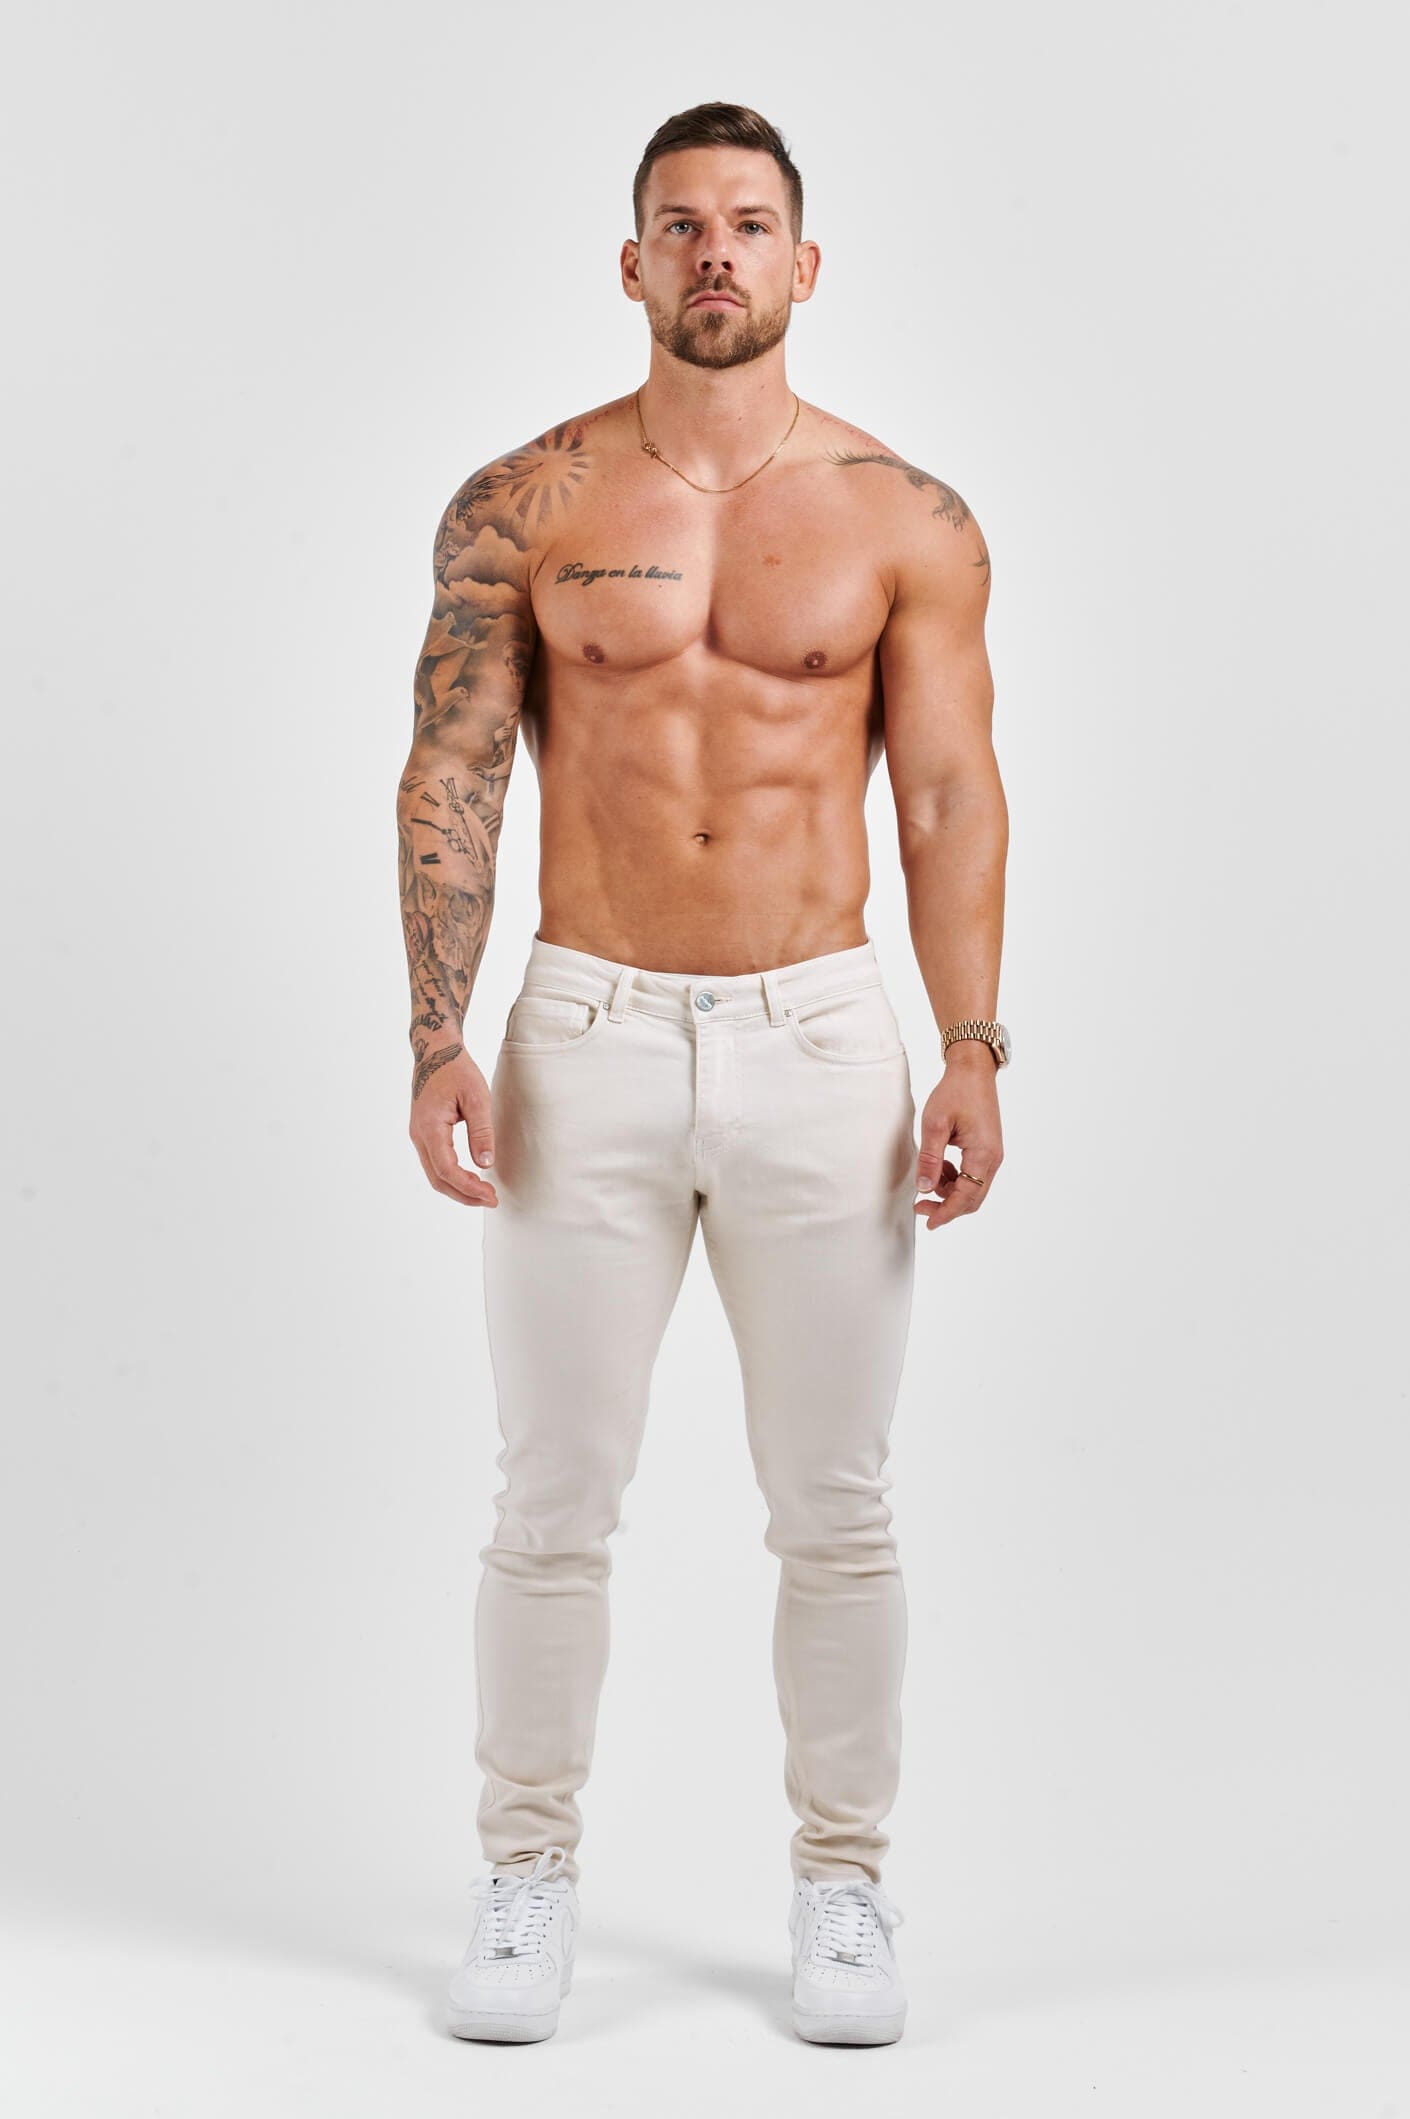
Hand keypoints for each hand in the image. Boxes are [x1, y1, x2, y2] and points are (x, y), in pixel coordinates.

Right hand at [408, 1039, 498, 1206]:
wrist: (435, 1052)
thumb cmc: (457, 1070)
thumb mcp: (477, 1098)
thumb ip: (481, 1132)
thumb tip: (485, 1164)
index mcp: (430, 1127)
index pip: (447, 1170)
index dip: (469, 1188)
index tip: (491, 1195)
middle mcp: (419, 1135)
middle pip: (437, 1179)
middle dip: (464, 1195)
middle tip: (491, 1199)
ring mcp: (418, 1135)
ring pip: (434, 1174)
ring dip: (458, 1188)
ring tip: (483, 1193)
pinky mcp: (423, 1134)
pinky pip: (434, 1164)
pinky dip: (451, 1177)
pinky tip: (470, 1178)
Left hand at [914, 1050, 1002, 1230]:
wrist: (973, 1070)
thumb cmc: (956, 1091)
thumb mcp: (935, 1124)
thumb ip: (930, 1158)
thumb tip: (924, 1188)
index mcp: (983, 1155)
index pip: (966, 1197)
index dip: (946, 1212)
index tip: (927, 1221)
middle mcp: (993, 1159)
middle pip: (973, 1198)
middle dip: (947, 1207)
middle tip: (920, 1207)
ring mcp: (992, 1155)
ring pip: (973, 1188)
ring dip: (950, 1192)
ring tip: (927, 1181)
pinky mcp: (987, 1149)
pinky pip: (973, 1175)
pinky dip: (955, 1179)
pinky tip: (939, 1167)